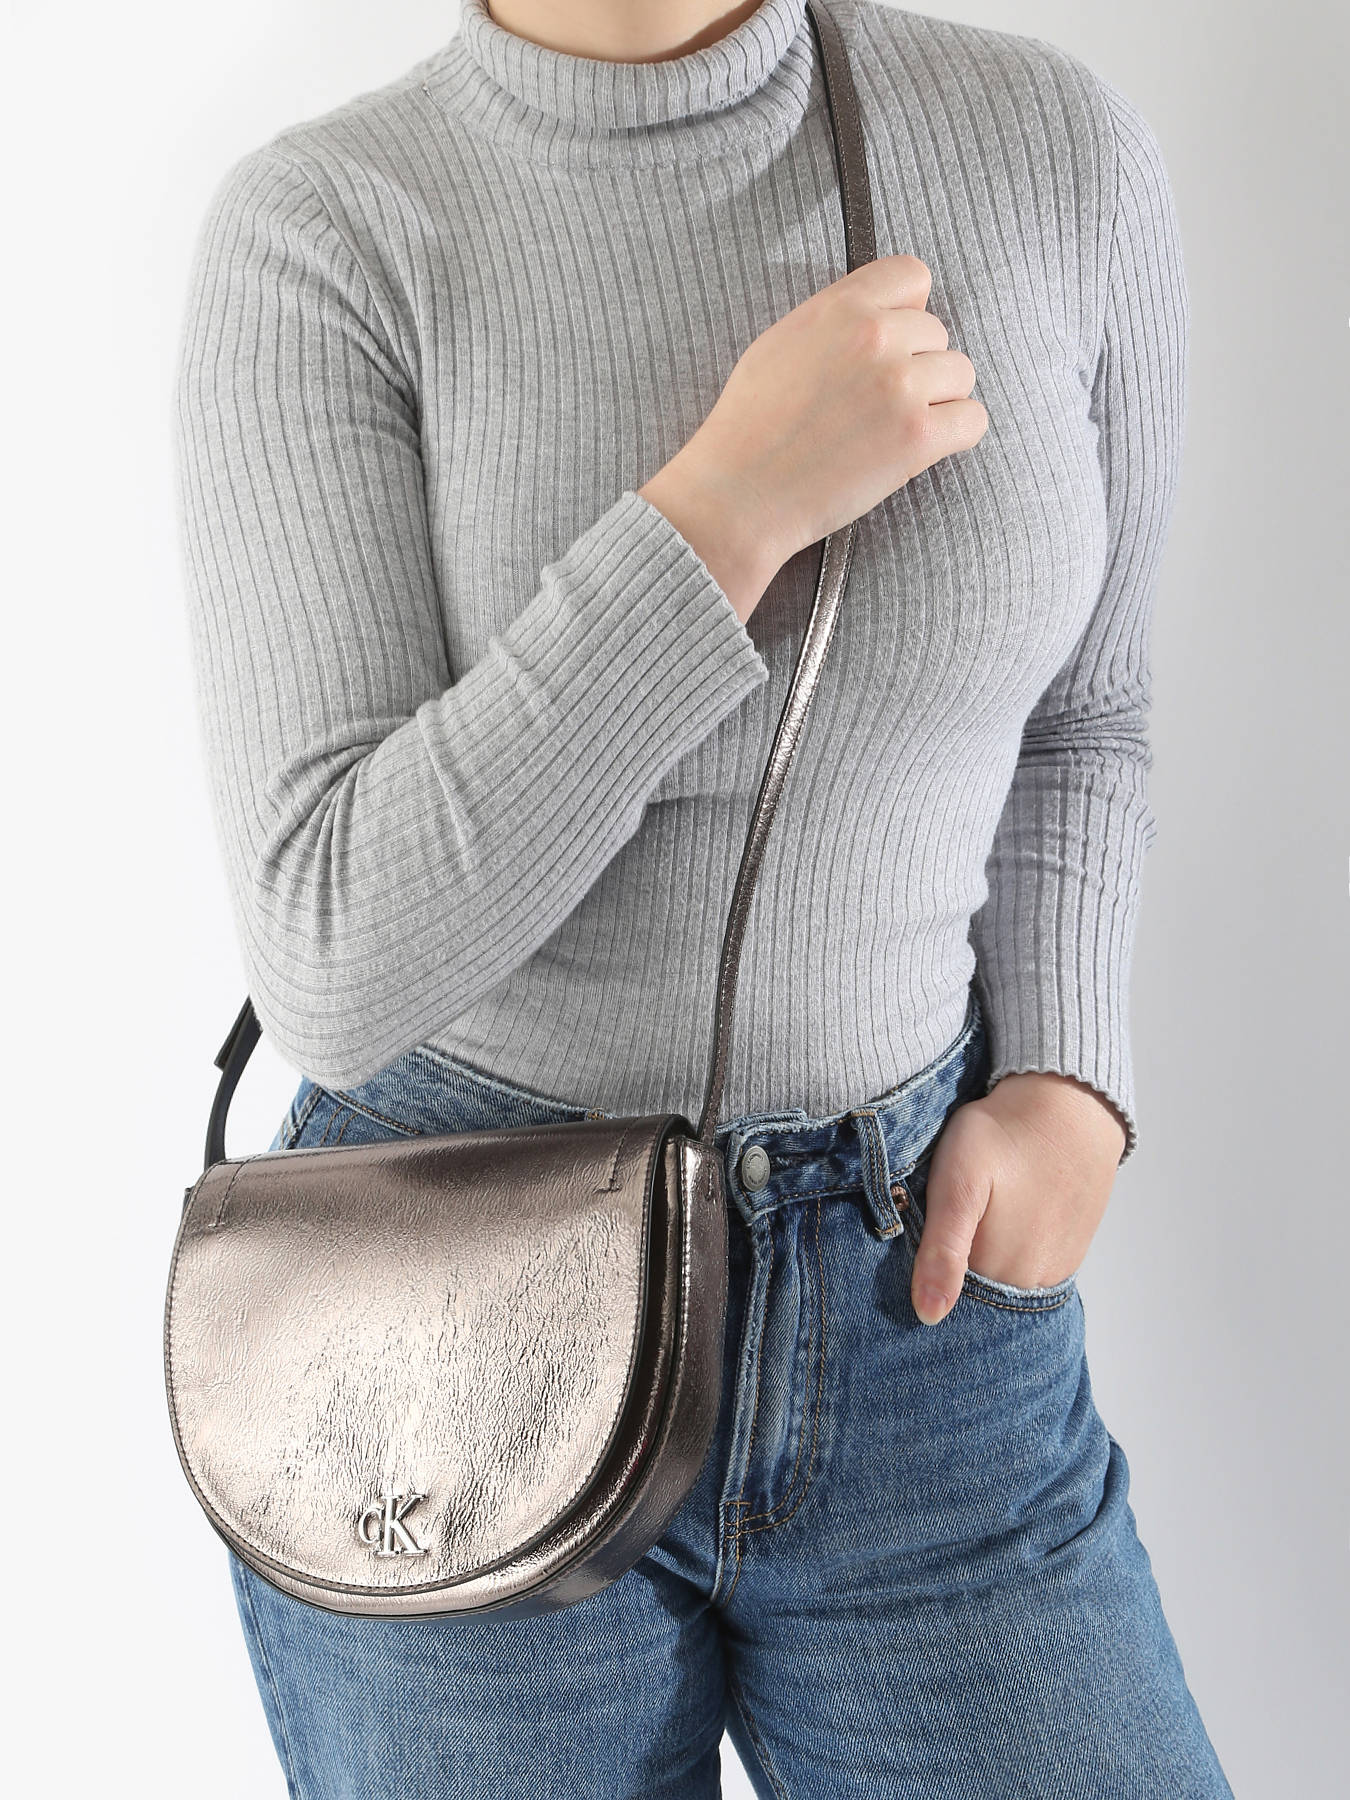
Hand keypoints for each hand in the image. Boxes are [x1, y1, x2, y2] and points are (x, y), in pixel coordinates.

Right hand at [638, 253, 987, 622]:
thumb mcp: (779, 345)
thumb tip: (883, 317)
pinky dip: (955, 435)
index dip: (908, 311)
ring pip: (961, 374)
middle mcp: (876, 336)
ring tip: (894, 430)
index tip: (890, 344)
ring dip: (938, 402)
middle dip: (917, 366)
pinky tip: (920, 449)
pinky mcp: (917, 437)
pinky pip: (973, 421)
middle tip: (877, 407)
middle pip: (939, 334)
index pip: (913, 276)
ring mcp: (900, 386)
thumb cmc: (748, 429)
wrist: (737, 496)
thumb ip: (836, 322)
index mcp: (840, 307)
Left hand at [909, 1072, 1126, 1324]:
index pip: (947, 1302)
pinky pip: (1029, 1269)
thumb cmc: (1004, 1136)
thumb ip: (944, 1251)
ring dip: (981, 1264)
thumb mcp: (958, 1185)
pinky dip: (1009, 1254)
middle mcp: (1030, 1282)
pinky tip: (1000, 1222)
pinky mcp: (1069, 1251)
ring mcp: (1054, 1269)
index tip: (912, 1250)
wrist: (1068, 1104)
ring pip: (1002, 1284)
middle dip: (952, 1275)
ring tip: (973, 1219)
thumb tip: (929, 1316)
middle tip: (942, 1224)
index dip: (924, 1280)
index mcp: (996, 1271)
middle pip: (977, 1297)